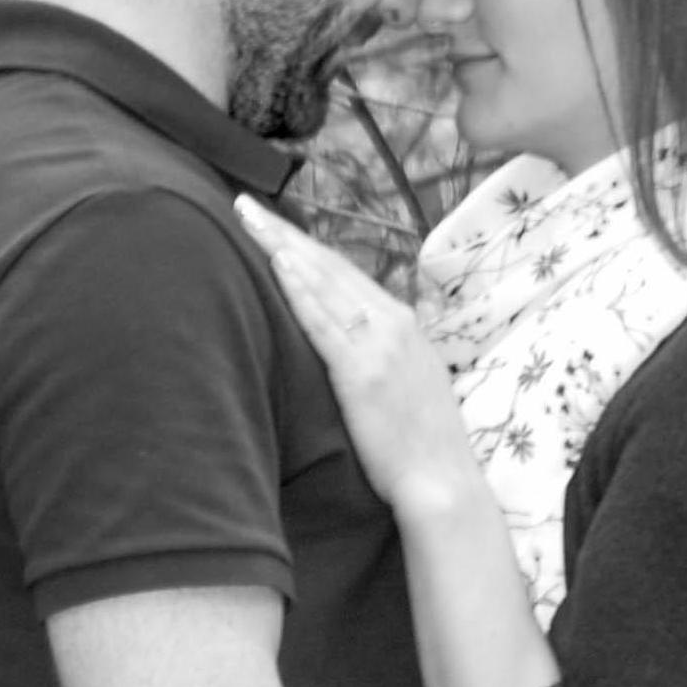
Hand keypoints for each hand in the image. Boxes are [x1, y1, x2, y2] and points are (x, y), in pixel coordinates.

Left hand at [234, 196, 483, 513]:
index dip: (305, 244)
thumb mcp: (409, 382)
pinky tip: (274, 266)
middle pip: (327, 266)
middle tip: (244, 203)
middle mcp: (392, 324)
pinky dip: (297, 290)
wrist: (443, 483)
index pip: (344, 271)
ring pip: (321, 283)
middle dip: (283, 232)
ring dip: (281, 248)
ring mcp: (378, 345)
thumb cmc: (421, 443)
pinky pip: (321, 322)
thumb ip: (380, 353)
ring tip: (247, 220)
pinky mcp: (361, 372)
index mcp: (402, 323)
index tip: (271, 222)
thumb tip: (347, 338)